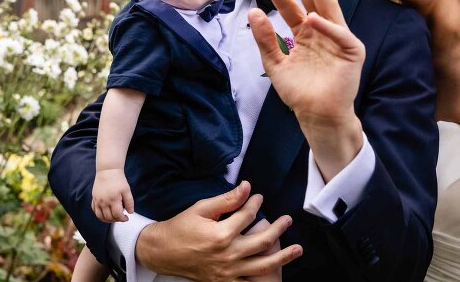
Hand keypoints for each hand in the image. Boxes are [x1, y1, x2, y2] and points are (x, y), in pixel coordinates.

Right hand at [92, 168, 133, 222]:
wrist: (107, 171)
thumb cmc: (118, 180)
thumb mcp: (127, 190)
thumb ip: (129, 202)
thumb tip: (130, 212)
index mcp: (113, 199)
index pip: (117, 215)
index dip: (122, 219)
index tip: (126, 218)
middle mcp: (104, 202)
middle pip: (109, 217)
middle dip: (116, 220)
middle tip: (121, 217)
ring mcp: (97, 201)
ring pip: (100, 216)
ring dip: (107, 220)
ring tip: (113, 218)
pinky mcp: (94, 198)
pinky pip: (94, 210)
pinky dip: (99, 215)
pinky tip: (105, 214)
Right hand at [136, 181, 301, 280]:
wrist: (161, 252)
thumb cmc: (180, 227)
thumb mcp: (201, 208)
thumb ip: (226, 199)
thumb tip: (247, 187)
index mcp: (221, 234)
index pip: (247, 216)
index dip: (255, 203)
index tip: (259, 197)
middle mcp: (227, 255)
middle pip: (262, 240)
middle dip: (279, 228)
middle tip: (288, 219)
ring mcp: (227, 272)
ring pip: (262, 265)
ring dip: (282, 257)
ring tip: (298, 249)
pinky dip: (263, 280)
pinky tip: (275, 274)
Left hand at [249, 0, 365, 178]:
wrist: (317, 117)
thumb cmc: (299, 92)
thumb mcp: (275, 64)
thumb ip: (265, 40)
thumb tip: (253, 12)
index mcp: (306, 31)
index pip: (291, 5)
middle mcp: (323, 30)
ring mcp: (339, 38)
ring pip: (328, 7)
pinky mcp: (352, 52)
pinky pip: (340, 35)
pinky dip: (326, 27)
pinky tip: (312, 18)